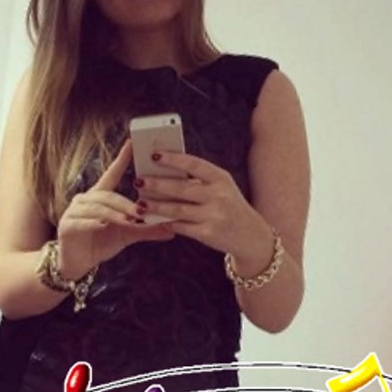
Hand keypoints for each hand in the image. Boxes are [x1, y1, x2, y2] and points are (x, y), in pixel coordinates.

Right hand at [57, 140, 174, 278]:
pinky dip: (93, 222)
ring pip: (97, 207)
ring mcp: (74, 212)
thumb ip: (146, 230)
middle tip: (141, 211)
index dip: (121, 159)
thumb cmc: (101, 243)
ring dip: (114, 213)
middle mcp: (85, 200)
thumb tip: (172, 229)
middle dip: (125, 203)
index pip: (111, 173)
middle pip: (108, 195)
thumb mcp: (126, 235)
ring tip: (128, 220)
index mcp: (100, 197)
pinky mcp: (67, 226)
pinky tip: (103, 225)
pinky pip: (81, 222)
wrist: (77, 264)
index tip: (132, 143)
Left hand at [136, 150, 272, 266]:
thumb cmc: (230, 206)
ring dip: (156, 206)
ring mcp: (214, 216)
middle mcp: (219, 196)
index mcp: (221, 178)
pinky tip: (154, 219)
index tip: (153, 154)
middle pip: (181, 188)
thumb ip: (199, 181)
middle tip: (138, 181)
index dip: (173, 159)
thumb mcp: (222, 188)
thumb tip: (163, 173)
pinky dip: (166, 222)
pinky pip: (181, 226)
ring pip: (177, 209)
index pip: (194, 164)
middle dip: (157, 185)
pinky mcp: (208, 234)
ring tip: (140, 203)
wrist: (252, 237)